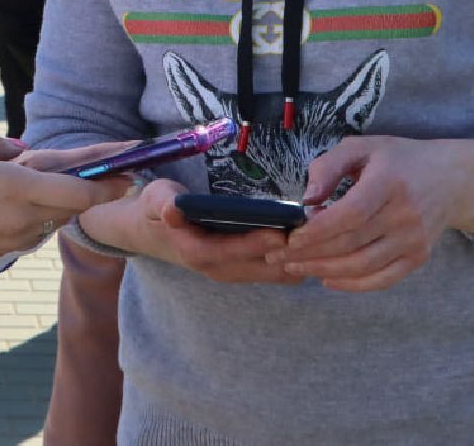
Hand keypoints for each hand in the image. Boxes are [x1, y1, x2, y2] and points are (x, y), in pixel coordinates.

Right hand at [0, 132, 132, 266]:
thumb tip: (20, 151)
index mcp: (17, 187)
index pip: (79, 190)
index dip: (109, 183)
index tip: (132, 171)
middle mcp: (25, 216)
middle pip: (76, 205)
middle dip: (100, 190)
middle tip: (119, 172)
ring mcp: (17, 237)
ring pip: (56, 216)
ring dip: (68, 200)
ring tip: (73, 179)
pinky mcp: (6, 250)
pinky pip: (36, 227)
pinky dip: (44, 212)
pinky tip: (33, 197)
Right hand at [79, 178, 297, 283]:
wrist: (149, 232)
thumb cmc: (156, 209)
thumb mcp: (154, 199)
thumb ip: (164, 203)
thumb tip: (172, 209)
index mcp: (197, 252)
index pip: (233, 252)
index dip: (258, 245)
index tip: (282, 234)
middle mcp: (219, 269)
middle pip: (264, 268)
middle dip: (291, 253)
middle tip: (317, 232)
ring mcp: (234, 272)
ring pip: (277, 274)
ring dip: (299, 258)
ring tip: (323, 235)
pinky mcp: (245, 270)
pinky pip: (278, 272)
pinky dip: (297, 260)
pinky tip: (314, 242)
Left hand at [272, 136, 473, 292]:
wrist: (453, 179)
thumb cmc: (400, 160)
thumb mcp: (363, 147)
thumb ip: (330, 166)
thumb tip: (307, 198)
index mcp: (389, 183)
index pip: (350, 215)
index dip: (318, 231)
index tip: (292, 237)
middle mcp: (405, 215)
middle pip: (352, 244)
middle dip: (311, 255)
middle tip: (281, 256)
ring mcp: (414, 240)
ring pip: (364, 266)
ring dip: (325, 271)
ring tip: (296, 268)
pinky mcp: (419, 257)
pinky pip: (383, 279)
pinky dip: (353, 285)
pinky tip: (328, 279)